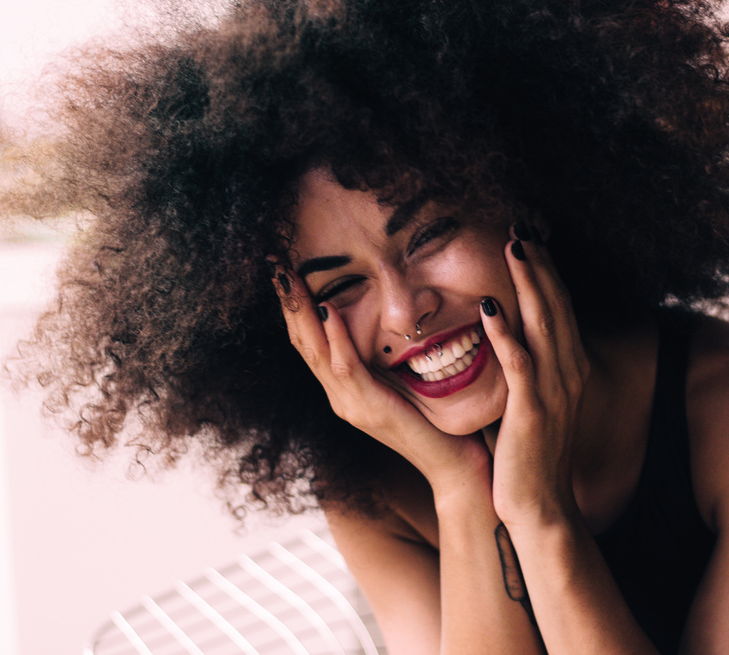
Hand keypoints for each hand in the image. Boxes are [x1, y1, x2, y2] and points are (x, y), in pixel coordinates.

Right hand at [273, 270, 490, 493]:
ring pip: (315, 352)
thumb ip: (389, 357)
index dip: (294, 305)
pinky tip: (330, 310)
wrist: (455, 467)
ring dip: (301, 311)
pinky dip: (336, 338)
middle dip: (287, 301)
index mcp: (345, 389)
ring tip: (289, 276)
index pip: (309, 341)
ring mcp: (351, 405)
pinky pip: (347, 369)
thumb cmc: (439, 422)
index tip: (284, 268)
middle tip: (273, 261)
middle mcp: (340, 397)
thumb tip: (390, 317)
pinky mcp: (370, 410)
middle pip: (301, 342)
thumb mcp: (407, 382)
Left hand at [480, 227, 590, 525]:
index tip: (530, 238)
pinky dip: (505, 332)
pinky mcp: (532, 410)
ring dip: (528, 282)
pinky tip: (489, 305)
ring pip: (543, 323)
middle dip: (540, 263)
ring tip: (513, 245)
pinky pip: (519, 363)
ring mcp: (554, 390)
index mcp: (571, 369)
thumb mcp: (538, 402)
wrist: (541, 506)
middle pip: (556, 305)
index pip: (560, 308)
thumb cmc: (532, 455)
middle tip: (521, 225)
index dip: (546, 271)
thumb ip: (529, 368)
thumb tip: (507, 336)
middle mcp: (570, 372)